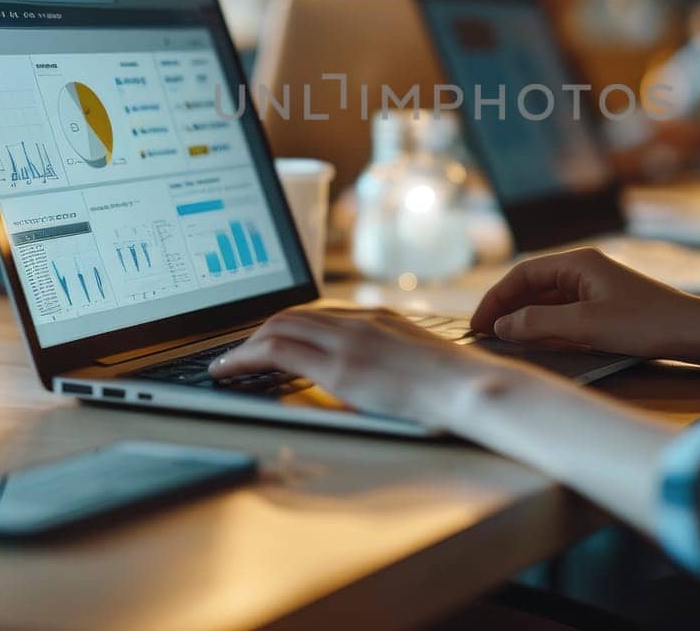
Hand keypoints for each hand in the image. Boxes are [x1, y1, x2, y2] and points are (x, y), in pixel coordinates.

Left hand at [210, 306, 518, 428]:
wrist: (472, 388)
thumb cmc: (454, 385)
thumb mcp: (417, 358)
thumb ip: (388, 357)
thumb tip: (367, 375)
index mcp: (377, 316)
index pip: (318, 312)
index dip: (286, 324)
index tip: (269, 338)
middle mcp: (358, 320)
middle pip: (292, 314)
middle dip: (258, 332)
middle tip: (238, 353)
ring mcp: (348, 340)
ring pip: (279, 327)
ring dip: (246, 345)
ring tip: (228, 363)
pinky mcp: (341, 366)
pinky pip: (279, 352)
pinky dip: (246, 357)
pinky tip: (232, 370)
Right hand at [470, 247, 699, 358]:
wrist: (693, 332)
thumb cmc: (643, 324)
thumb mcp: (585, 326)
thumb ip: (539, 323)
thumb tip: (502, 326)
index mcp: (578, 263)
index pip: (523, 274)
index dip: (496, 298)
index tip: (478, 324)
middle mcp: (584, 270)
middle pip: (533, 285)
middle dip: (507, 309)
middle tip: (484, 335)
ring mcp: (595, 288)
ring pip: (548, 300)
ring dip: (525, 319)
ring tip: (504, 341)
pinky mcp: (605, 306)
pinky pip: (564, 312)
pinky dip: (546, 326)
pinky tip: (537, 343)